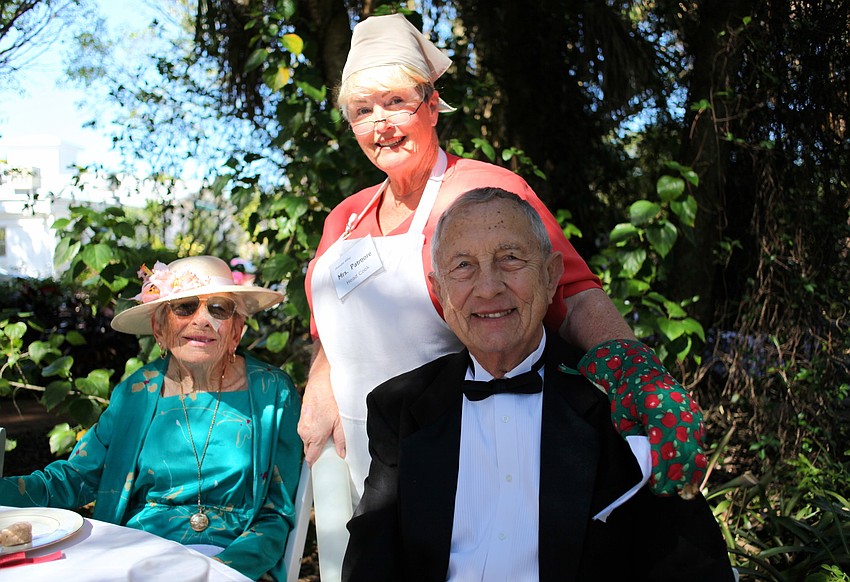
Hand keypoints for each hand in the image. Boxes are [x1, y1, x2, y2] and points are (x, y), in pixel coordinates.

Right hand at [297, 383, 345, 465]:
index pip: (310, 458)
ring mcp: (301, 427)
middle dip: (315, 452)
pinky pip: (304, 433)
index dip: (314, 464)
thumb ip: (340, 440)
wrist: (319, 386)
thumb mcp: (339, 422)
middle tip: (325, 450)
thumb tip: (341, 454)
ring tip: (324, 435)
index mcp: (315, 437)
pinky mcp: (300, 422)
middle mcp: (305, 434)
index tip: (319, 466)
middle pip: (308, 450)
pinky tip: (319, 426)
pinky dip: (310, 433)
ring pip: (306, 441)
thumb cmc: (330, 402)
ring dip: (313, 441)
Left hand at [578, 339, 706, 496]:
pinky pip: (699, 440)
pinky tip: (690, 474)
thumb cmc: (625, 394)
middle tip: (667, 493)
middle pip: (684, 451)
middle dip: (677, 477)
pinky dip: (695, 457)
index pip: (664, 449)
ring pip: (696, 447)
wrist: (639, 367)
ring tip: (681, 489)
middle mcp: (680, 410)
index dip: (662, 472)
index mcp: (657, 410)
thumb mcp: (622, 418)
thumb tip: (649, 463)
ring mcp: (691, 411)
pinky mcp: (696, 414)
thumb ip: (636, 438)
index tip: (657, 488)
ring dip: (690, 471)